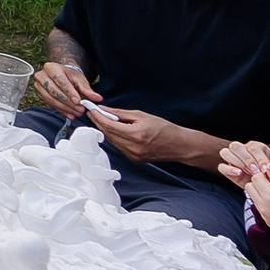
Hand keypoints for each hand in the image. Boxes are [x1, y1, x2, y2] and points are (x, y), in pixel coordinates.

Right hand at [30, 58, 99, 114]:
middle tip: (79, 109)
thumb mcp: (80, 80)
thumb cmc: (70, 76)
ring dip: (65, 108)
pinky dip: (61, 110)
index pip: (59, 81)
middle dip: (68, 102)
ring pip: (51, 99)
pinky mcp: (39, 94)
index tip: (78, 100)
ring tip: (76, 113)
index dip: (69, 92)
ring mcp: (38, 85)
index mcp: (51, 67)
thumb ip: (87, 89)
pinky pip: (50, 104)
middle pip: (54, 91)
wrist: (62, 75)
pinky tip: (70, 114)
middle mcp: (42, 75)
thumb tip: (97, 98)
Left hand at [79, 101, 206, 165]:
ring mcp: (133, 156)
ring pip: (112, 141)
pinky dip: (114, 138)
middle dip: (99, 123)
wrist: (179, 145)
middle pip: (108, 134)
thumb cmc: (164, 128)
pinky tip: (114, 130)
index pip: (109, 126)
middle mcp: (132, 148)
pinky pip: (119, 147)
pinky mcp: (134, 159)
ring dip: (106, 130)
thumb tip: (104, 110)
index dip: (98, 117)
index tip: (91, 109)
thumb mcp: (142, 116)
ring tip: (102, 119)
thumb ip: (120, 114)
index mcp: (135, 135)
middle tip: (93, 113)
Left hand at [219, 141, 269, 245]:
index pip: (255, 178)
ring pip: (253, 198)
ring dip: (261, 192)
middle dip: (259, 182)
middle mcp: (264, 209)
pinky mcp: (269, 223)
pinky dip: (265, 202)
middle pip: (249, 187)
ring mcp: (265, 217)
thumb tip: (269, 167)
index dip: (264, 173)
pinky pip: (260, 208)